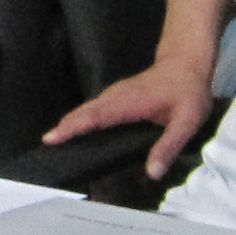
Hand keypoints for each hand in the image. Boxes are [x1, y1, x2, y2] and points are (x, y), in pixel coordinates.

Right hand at [44, 58, 214, 177]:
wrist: (186, 61)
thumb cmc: (188, 90)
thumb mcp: (188, 121)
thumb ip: (169, 146)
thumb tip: (152, 173)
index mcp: (129, 103)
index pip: (96, 116)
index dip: (74, 127)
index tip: (52, 137)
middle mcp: (116, 97)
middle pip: (84, 112)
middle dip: (64, 127)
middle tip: (46, 144)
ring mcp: (114, 95)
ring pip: (86, 110)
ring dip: (69, 123)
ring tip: (54, 141)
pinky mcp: (115, 97)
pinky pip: (93, 109)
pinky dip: (79, 119)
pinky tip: (75, 131)